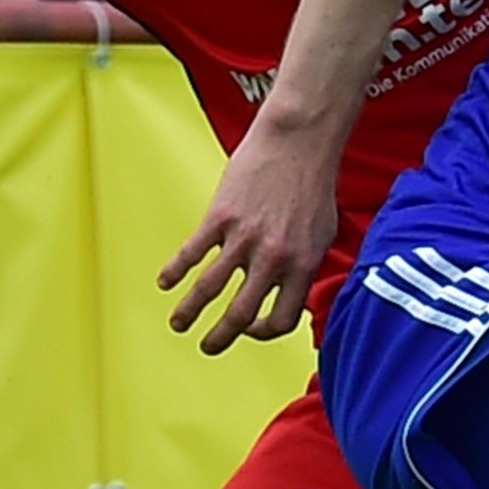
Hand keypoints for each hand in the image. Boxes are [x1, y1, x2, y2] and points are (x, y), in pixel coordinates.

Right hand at [161, 108, 339, 352]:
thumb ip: (305, 267)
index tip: (250, 329)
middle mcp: (273, 259)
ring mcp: (244, 238)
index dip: (264, 333)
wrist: (298, 141)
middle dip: (221, 338)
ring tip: (178, 325)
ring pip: (209, 289)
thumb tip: (292, 294)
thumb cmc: (312, 184)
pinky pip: (192, 253)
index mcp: (302, 266)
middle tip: (209, 347)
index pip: (282, 320)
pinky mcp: (220, 216)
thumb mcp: (323, 234)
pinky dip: (175, 271)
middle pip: (241, 315)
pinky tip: (164, 282)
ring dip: (189, 313)